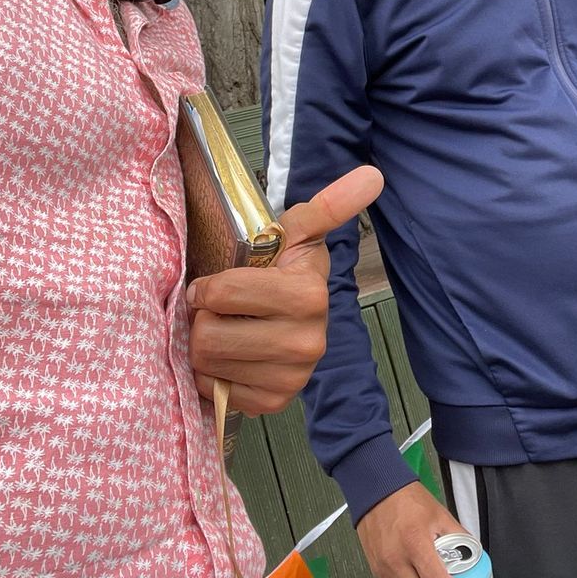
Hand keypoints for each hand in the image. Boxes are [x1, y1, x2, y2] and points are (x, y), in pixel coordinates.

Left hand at [187, 165, 383, 415]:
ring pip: (207, 365)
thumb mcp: (298, 231)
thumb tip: (372, 174)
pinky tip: (231, 357)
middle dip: (203, 319)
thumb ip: (330, 203)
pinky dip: (214, 375)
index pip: (220, 294)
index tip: (216, 283)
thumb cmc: (284, 267)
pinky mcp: (275, 403)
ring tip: (224, 330)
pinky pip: (216, 392)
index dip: (207, 287)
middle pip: (209, 336)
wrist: (297, 316)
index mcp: (308, 295)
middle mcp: (307, 343)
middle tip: (218, 311)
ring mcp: (293, 378)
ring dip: (204, 347)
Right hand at [356, 483, 466, 577]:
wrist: (377, 491)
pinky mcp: (376, 568)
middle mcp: (397, 559)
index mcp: (415, 543)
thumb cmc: (405, 499)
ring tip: (431, 577)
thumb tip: (471, 550)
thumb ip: (458, 535)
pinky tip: (416, 575)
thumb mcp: (439, 514)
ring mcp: (384, 566)